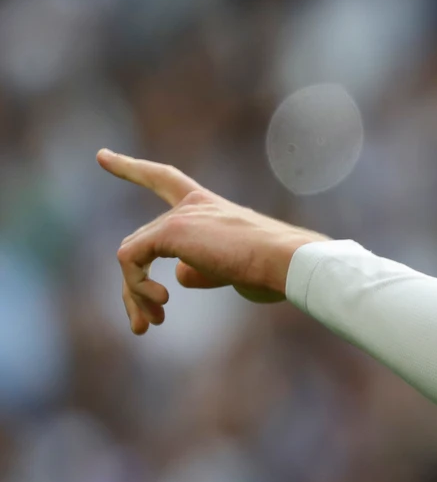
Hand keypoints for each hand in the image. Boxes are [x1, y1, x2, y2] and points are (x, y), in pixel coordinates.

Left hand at [98, 149, 329, 334]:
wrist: (290, 262)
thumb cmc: (275, 270)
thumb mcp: (233, 270)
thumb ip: (203, 269)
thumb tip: (177, 275)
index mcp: (211, 206)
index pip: (166, 180)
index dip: (132, 169)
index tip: (101, 156)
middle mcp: (193, 205)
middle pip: (142, 239)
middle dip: (134, 287)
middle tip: (145, 325)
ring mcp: (181, 216)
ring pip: (132, 254)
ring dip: (136, 295)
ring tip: (151, 323)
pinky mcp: (173, 231)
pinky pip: (131, 260)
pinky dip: (137, 288)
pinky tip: (161, 304)